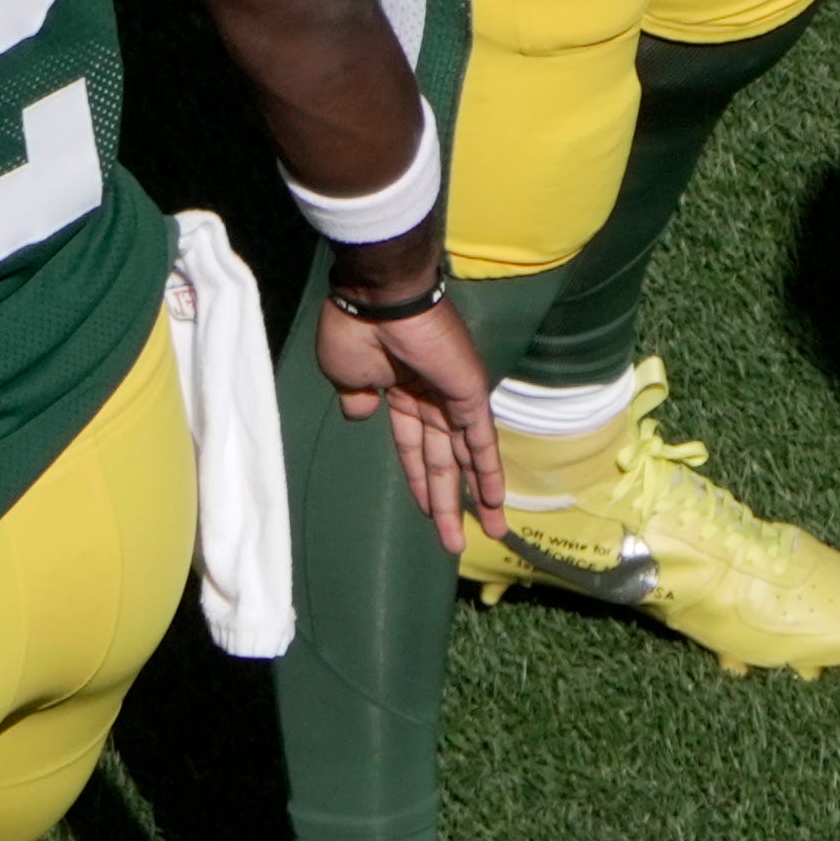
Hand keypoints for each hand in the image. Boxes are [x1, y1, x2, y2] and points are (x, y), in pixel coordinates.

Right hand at [312, 272, 503, 551]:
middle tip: (456, 541)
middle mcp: (430, 398)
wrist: (377, 299)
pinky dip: (489, 470)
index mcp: (398, 392)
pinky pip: (480, 439)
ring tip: (490, 533)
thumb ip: (356, 397)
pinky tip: (494, 500)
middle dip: (449, 502)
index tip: (427, 513)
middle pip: (443, 461)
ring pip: (466, 457)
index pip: (414, 448)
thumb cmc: (355, 331)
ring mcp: (453, 396)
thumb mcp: (345, 373)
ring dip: (476, 496)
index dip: (420, 482)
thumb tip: (360, 413)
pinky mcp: (469, 392)